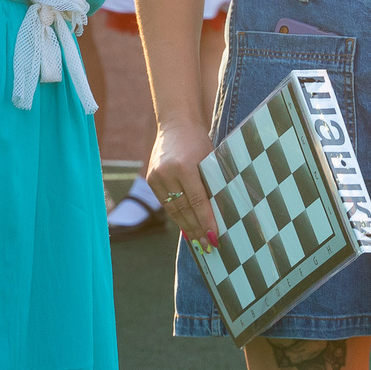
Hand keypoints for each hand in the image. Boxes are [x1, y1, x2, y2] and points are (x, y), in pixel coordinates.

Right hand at [145, 119, 221, 249]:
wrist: (176, 124)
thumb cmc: (199, 141)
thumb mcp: (210, 159)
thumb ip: (212, 183)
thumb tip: (219, 214)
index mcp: (184, 166)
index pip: (197, 201)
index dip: (206, 221)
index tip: (214, 237)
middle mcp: (167, 173)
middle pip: (184, 209)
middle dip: (197, 229)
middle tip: (208, 246)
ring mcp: (156, 177)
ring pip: (173, 209)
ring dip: (186, 227)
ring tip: (198, 242)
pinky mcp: (151, 179)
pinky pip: (166, 203)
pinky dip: (177, 216)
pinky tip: (187, 227)